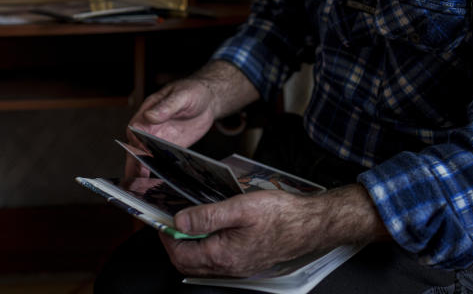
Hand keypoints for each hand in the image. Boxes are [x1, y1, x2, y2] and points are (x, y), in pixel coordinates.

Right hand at [123, 60, 259, 178]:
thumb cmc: (192, 92)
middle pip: (136, 148)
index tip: (139, 152)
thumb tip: (150, 116)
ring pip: (145, 157)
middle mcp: (149, 128)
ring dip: (143, 171)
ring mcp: (159, 139)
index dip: (135, 142)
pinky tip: (159, 184)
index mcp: (147, 112)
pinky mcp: (170, 148)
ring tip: (142, 188)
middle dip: (135, 163)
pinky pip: (161, 162)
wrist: (208, 100)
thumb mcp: (181, 96)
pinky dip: (158, 172)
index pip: (134, 130)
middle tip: (136, 179)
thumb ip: (166, 107)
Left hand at [160, 184, 389, 276]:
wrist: (311, 224)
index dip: (166, 237)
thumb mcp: (240, 207)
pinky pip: (216, 259)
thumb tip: (180, 222)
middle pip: (188, 260)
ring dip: (189, 244)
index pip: (180, 253)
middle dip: (173, 242)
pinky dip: (205, 245)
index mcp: (223, 254)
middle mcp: (229, 266)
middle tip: (168, 220)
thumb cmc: (282, 214)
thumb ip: (207, 215)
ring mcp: (238, 266)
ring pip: (202, 261)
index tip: (160, 220)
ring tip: (186, 221)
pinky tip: (209, 228)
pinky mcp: (246, 260)